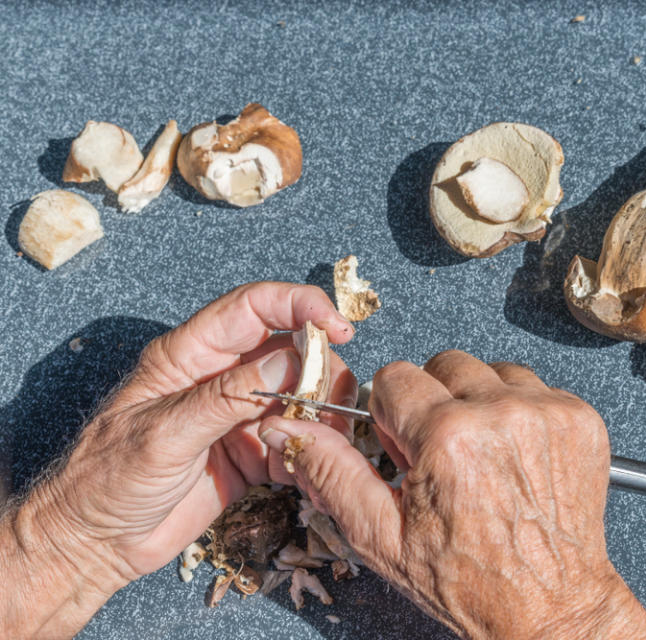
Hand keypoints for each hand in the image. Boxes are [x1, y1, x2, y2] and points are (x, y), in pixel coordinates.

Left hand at [0, 282, 357, 637]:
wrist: (94, 544)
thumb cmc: (105, 481)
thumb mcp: (163, 434)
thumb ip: (226, 397)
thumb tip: (289, 362)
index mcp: (190, 356)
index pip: (253, 308)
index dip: (300, 305)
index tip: (338, 326)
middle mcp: (220, 378)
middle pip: (289, 350)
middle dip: (320, 369)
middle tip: (331, 401)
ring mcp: (238, 416)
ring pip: (301, 395)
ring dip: (322, 412)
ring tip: (323, 438)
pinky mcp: (252, 453)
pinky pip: (296, 440)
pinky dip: (312, 450)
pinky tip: (309, 468)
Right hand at [261, 350, 645, 639]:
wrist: (551, 606)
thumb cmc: (471, 581)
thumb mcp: (382, 536)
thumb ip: (331, 471)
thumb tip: (286, 429)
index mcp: (448, 437)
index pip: (394, 376)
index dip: (392, 417)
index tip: (407, 447)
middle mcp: (501, 414)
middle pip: (442, 365)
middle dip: (433, 404)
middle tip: (443, 456)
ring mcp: (547, 413)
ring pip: (490, 370)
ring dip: (478, 403)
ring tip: (483, 457)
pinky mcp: (580, 418)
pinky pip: (534, 386)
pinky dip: (519, 412)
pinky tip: (515, 456)